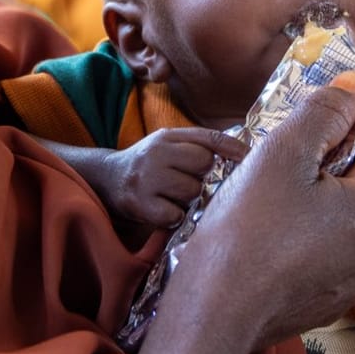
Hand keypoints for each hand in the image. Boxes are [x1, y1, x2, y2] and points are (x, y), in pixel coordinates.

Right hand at [88, 128, 246, 227]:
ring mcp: (146, 178)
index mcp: (167, 137)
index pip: (208, 138)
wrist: (106, 179)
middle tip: (188, 181)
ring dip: (189, 198)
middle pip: (203, 164)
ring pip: (191, 191)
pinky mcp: (139, 203)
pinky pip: (175, 214)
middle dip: (202, 176)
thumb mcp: (168, 145)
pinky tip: (164, 210)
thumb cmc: (147, 164)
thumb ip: (198, 145)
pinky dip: (174, 216)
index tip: (248, 158)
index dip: (232, 148)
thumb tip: (240, 153)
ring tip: (174, 196)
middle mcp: (156, 153)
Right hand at [182, 74, 354, 353]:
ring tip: (273, 194)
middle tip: (286, 155)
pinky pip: (331, 251)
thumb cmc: (247, 229)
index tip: (315, 120)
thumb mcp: (283, 153)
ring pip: (349, 217)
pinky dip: (310, 234)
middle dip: (335, 160)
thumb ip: (325, 112)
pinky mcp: (332, 301)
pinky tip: (271, 234)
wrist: (214, 314)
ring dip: (321, 197)